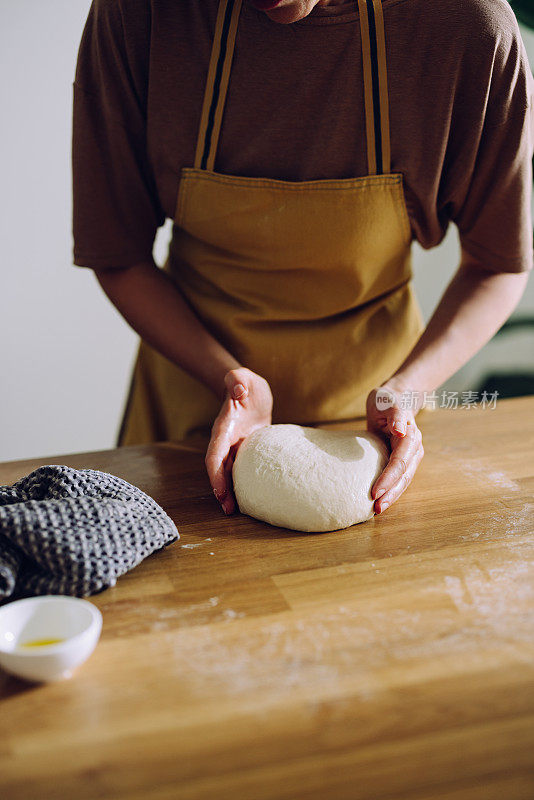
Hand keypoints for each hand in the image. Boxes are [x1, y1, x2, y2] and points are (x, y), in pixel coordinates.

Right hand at [205, 367, 272, 514]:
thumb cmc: (245, 383)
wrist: (247, 389)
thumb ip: (238, 379)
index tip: (219, 490)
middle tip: (228, 510)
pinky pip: (242, 470)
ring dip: (230, 492)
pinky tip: (251, 497)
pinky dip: (243, 484)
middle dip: (221, 490)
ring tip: (235, 511)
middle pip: (219, 470)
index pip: (214, 454)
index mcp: (223, 428)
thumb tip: (238, 390)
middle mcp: (225, 441)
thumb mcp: (243, 377)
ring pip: (229, 473)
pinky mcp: (245, 451)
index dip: (215, 473)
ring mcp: (235, 447)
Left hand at [366, 384, 423, 514]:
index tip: (374, 492)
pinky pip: (398, 479)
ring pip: (403, 481)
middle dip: (391, 494)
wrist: (392, 401)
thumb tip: (401, 430)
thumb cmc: (386, 400)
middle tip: (376, 509)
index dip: (388, 478)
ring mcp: (410, 457)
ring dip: (392, 496)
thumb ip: (395, 415)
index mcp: (410, 435)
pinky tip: (380, 501)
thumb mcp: (387, 400)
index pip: (400, 462)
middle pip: (404, 476)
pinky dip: (391, 491)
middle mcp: (414, 449)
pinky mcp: (403, 462)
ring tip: (378, 510)